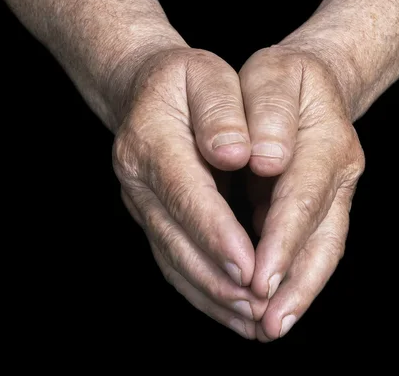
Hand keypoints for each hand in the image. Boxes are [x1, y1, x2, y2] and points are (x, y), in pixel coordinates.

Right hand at [113, 48, 267, 338]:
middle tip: (260, 310)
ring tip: (254, 322)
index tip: (250, 268)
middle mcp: (137, 181)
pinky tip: (235, 310)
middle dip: (219, 280)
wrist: (144, 88)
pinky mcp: (153, 219)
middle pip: (176, 240)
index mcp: (150, 141)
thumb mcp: (205, 76)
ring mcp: (141, 205)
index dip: (217, 233)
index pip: (187, 194)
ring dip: (213, 296)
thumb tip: (235, 154)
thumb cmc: (185, 80)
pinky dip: (205, 292)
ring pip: (174, 261)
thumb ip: (220, 112)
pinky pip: (175, 263)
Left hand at [239, 46, 365, 340]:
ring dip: (299, 292)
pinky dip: (294, 278)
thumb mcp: (272, 75)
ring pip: (323, 250)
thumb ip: (269, 113)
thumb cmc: (282, 79)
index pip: (302, 197)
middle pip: (323, 236)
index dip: (282, 240)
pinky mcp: (324, 206)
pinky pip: (312, 247)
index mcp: (328, 140)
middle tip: (270, 325)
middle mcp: (341, 173)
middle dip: (296, 283)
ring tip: (270, 327)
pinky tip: (272, 304)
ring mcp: (336, 193)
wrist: (311, 83)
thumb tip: (264, 161)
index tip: (258, 279)